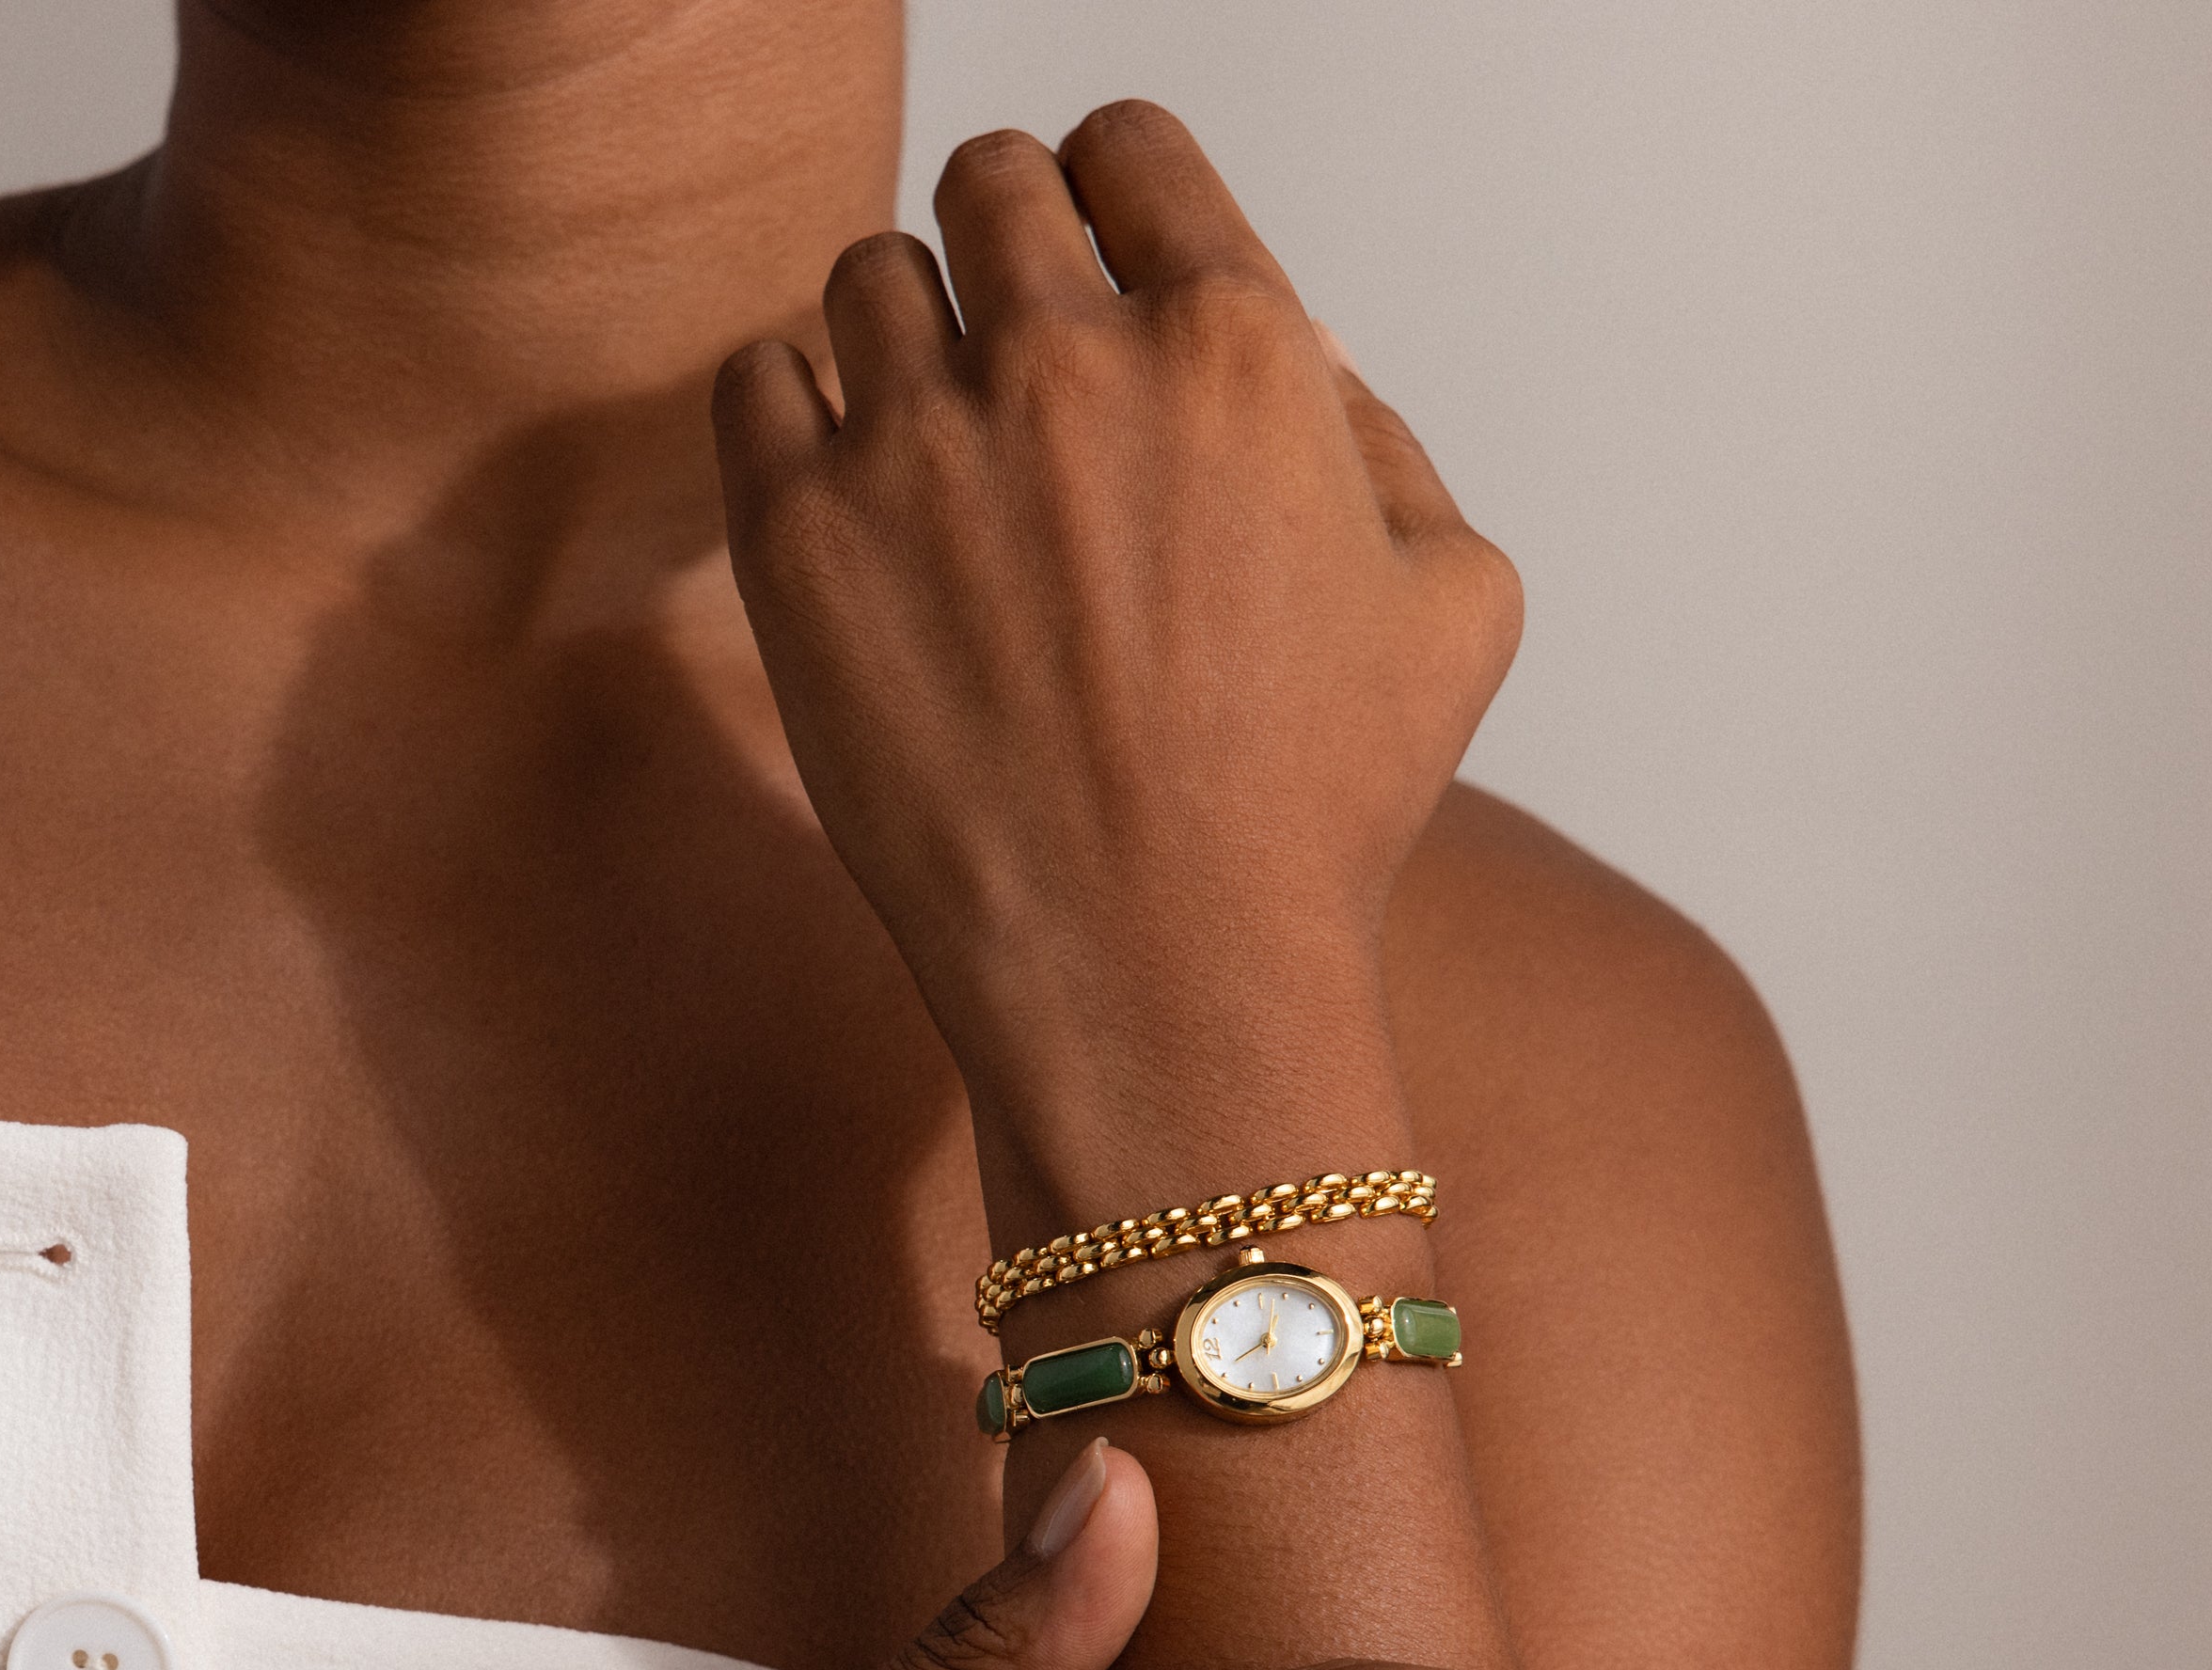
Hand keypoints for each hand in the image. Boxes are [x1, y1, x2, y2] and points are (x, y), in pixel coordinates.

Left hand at [710, 103, 1519, 1159]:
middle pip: (989, 185)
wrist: (1157, 978)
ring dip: (908, 339)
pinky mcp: (798, 538)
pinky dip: (796, 407)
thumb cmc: (1313, 817)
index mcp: (1235, 345)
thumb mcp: (1455, 605)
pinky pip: (755, 379)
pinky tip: (851, 488)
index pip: (1131, 150)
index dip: (1115, 194)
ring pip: (868, 274)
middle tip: (1021, 360)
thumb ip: (1378, 433)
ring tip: (943, 456)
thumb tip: (1299, 350)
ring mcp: (916, 443)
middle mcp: (1065, 361)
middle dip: (1011, 250)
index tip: (1101, 258)